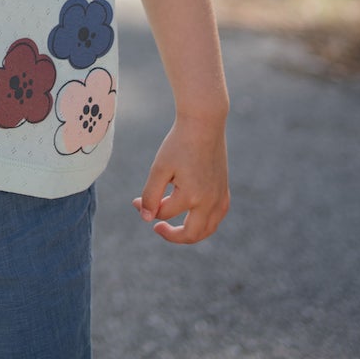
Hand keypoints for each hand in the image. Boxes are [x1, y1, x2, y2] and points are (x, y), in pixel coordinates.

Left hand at [132, 113, 229, 243]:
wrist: (204, 123)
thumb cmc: (178, 144)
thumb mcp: (159, 168)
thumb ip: (151, 196)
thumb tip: (146, 219)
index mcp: (192, 196)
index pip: (164, 214)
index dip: (146, 209)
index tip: (135, 201)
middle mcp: (210, 201)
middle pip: (191, 234)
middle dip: (172, 235)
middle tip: (157, 227)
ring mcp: (220, 197)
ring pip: (207, 230)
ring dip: (190, 233)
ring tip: (174, 228)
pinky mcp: (224, 191)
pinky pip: (217, 217)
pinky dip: (204, 223)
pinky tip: (192, 216)